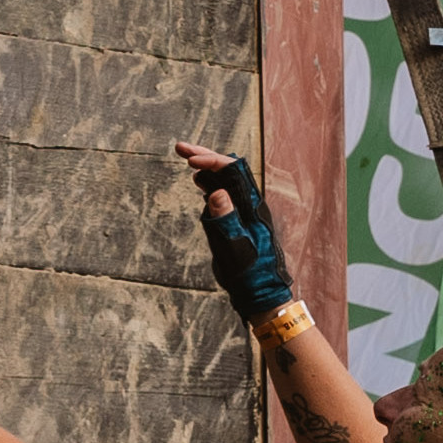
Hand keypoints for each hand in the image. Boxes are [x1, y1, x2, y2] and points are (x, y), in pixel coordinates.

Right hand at [181, 143, 299, 322]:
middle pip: (229, 171)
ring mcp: (243, 213)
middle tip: (180, 148)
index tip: (189, 161)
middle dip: (205, 156)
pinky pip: (224, 195)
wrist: (262, 295)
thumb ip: (226, 221)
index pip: (232, 172)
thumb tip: (216, 192)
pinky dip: (209, 184)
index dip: (211, 161)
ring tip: (187, 158)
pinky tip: (199, 181)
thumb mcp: (236, 249)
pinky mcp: (237, 222)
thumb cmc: (252, 275)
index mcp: (252, 208)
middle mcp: (249, 205)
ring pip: (225, 181)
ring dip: (206, 167)